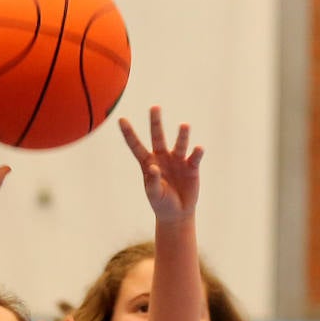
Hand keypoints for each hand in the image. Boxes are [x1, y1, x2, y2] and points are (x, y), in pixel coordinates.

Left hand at [119, 106, 202, 224]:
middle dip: (155, 122)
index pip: (136, 146)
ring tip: (184, 125)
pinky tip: (198, 149)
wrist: (178, 213)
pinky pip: (194, 157)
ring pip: (179, 144)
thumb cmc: (162, 203)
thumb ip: (153, 181)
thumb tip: (154, 167)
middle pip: (158, 136)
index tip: (121, 120)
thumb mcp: (154, 194)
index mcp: (148, 163)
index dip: (129, 134)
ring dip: (182, 135)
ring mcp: (177, 160)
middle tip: (154, 107)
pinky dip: (197, 152)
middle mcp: (162, 157)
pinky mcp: (191, 167)